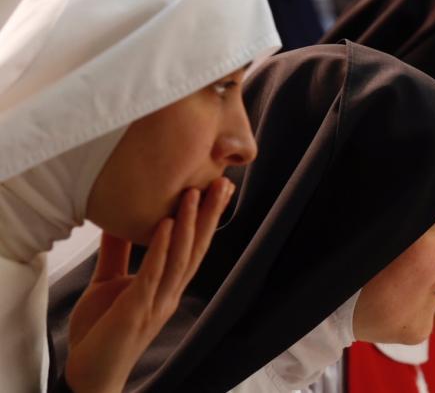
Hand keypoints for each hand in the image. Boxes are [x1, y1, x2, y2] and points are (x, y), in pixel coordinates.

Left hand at [64, 177, 234, 392]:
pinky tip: (167, 224)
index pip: (193, 247)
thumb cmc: (100, 331)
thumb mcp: (108, 283)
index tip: (217, 189)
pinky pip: (152, 275)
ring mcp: (156, 302)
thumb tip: (117, 220)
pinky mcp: (136, 311)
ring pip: (180, 258)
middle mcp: (170, 293)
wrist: (88, 376)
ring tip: (195, 193)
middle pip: (197, 248)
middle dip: (210, 215)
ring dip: (190, 224)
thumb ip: (116, 254)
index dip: (206, 219)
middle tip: (223, 183)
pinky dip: (161, 248)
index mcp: (167, 286)